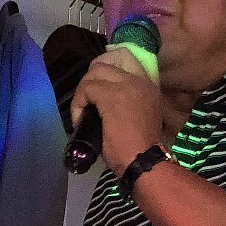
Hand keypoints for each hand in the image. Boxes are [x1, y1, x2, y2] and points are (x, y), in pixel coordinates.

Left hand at [70, 45, 165, 174]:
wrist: (145, 162)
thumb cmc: (142, 151)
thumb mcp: (140, 121)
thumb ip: (128, 107)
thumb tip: (105, 108)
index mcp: (148, 87)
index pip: (123, 63)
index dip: (103, 75)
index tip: (94, 93)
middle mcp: (138, 81)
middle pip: (104, 67)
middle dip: (89, 82)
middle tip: (84, 103)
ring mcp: (124, 86)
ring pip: (94, 74)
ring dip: (82, 94)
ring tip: (81, 114)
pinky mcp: (109, 95)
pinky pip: (86, 89)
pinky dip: (78, 104)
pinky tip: (79, 121)